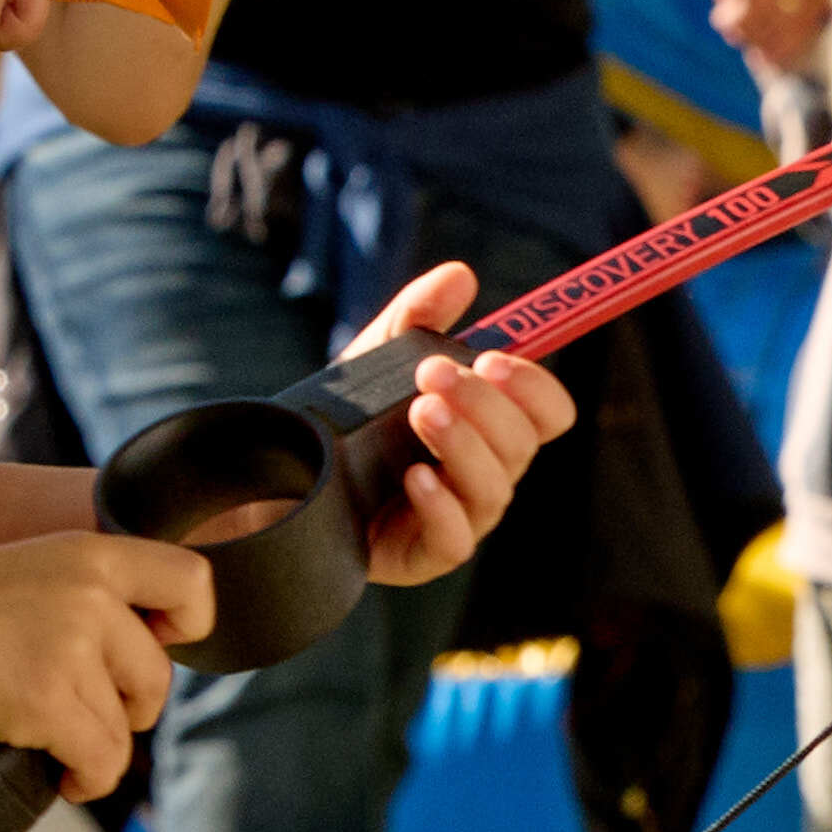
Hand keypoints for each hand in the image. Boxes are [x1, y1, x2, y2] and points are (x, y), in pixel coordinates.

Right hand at [0, 531, 213, 804]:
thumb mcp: (36, 569)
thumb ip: (90, 597)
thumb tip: (136, 657)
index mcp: (93, 556)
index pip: (192, 580)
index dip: (191, 624)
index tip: (159, 644)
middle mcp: (91, 597)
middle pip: (157, 677)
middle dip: (130, 708)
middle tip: (89, 711)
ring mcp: (69, 649)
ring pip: (123, 729)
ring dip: (97, 748)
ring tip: (60, 745)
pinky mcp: (45, 702)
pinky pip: (101, 761)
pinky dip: (88, 779)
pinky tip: (66, 777)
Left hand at [342, 259, 578, 588]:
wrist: (285, 484)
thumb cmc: (350, 422)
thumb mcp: (377, 359)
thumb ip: (417, 315)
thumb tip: (461, 275)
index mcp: (490, 426)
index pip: (547, 412)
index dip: (535, 387)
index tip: (494, 359)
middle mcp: (486, 472)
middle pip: (522, 444)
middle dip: (484, 404)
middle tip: (434, 372)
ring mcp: (461, 517)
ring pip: (494, 488)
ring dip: (463, 443)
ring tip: (420, 411)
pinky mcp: (427, 556)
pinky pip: (455, 538)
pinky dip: (440, 506)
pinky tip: (413, 476)